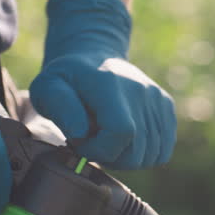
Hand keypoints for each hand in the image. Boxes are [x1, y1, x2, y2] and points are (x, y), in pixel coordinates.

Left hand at [30, 0, 175, 168]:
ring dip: (125, 158)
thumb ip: (60, 107)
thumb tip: (80, 133)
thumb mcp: (47, 87)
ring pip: (150, 157)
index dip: (99, 150)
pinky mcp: (167, 106)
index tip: (81, 143)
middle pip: (137, 152)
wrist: (93, 56)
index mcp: (110, 85)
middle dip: (110, 158)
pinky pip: (163, 152)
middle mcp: (140, 91)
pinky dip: (144, 155)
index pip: (120, 131)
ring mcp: (157, 99)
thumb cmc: (67, 78)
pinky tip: (125, 141)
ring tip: (107, 139)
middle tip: (92, 142)